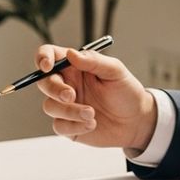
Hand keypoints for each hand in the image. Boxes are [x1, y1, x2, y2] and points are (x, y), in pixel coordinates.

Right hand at [34, 45, 155, 150]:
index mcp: (75, 66)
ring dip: (69, 111)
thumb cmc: (126, 92)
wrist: (136, 121)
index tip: (47, 66)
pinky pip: (59, 126)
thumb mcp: (115, 71)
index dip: (42, 58)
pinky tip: (91, 124)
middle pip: (44, 82)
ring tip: (91, 114)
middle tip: (71, 95)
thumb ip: (93, 61)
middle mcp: (67, 84)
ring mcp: (66, 105)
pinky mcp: (68, 125)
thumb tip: (71, 54)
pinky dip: (74, 126)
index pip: (50, 55)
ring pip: (49, 106)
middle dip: (54, 89)